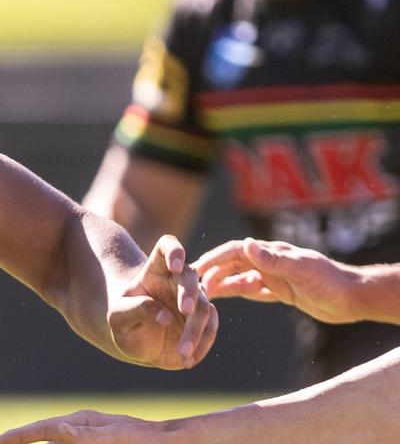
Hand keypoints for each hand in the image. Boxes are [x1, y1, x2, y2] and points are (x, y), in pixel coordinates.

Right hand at [0, 410, 163, 443]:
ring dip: (36, 441)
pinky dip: (55, 443)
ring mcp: (89, 431)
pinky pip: (68, 441)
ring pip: (55, 438)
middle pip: (43, 431)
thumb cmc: (143, 440)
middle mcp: (81, 424)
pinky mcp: (98, 440)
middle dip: (21, 438)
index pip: (42, 429)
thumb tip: (56, 429)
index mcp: (82, 421)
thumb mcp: (114, 439)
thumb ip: (83, 436)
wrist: (171, 440)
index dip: (18, 436)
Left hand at [109, 235, 217, 368]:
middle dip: (190, 292)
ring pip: (204, 306)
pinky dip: (203, 344)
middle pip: (190, 277)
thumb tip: (165, 316)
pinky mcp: (203, 319)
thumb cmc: (123, 321)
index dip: (174, 250)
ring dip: (196, 329)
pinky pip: (211, 327)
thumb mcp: (118, 317)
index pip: (167, 247)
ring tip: (182, 353)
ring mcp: (193, 299)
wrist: (135, 339)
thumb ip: (136, 311)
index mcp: (154, 270)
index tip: (175, 265)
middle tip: (185, 311)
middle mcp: (177, 281)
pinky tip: (187, 360)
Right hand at [194, 238, 360, 323]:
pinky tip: (226, 298)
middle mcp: (270, 262)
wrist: (352, 298)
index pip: (235, 251)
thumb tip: (246, 245)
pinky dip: (238, 292)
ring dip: (222, 284)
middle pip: (233, 264)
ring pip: (240, 278)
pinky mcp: (281, 291)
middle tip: (191, 285)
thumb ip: (273, 259)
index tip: (194, 268)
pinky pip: (253, 291)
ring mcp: (275, 277)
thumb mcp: (301, 269)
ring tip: (202, 294)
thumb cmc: (330, 281)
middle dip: (212, 272)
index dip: (213, 258)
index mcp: (271, 253)